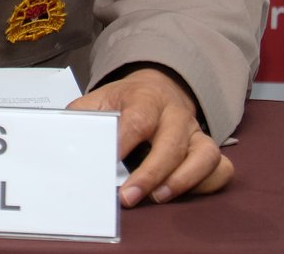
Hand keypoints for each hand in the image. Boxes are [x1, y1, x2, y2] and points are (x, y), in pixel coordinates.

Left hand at [68, 67, 232, 206]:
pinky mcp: (208, 148)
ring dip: (182, 180)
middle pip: (171, 143)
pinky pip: (221, 167)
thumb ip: (83, 117)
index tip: (111, 161)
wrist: (157, 86)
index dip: (125, 141)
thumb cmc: (125, 101)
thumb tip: (62, 138)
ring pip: (204, 155)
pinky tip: (186, 194)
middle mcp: (175, 114)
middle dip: (150, 173)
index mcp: (145, 98)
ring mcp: (196, 132)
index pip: (138, 119)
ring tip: (158, 198)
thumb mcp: (99, 99)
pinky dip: (208, 183)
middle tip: (128, 197)